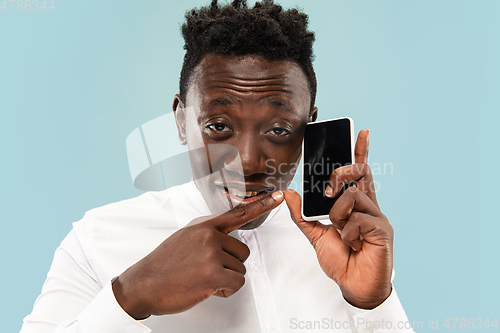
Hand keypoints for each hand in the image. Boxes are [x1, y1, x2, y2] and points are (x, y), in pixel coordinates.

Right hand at [112, 191, 283, 318]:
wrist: (143, 283)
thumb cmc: (163, 264)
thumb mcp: (184, 238)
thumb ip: (207, 234)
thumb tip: (224, 237)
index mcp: (203, 226)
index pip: (238, 213)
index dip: (261, 204)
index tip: (278, 196)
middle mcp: (209, 236)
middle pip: (243, 251)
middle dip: (230, 265)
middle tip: (205, 270)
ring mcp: (211, 253)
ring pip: (240, 269)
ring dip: (225, 279)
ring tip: (200, 278)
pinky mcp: (213, 273)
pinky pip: (236, 282)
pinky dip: (225, 290)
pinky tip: (206, 287)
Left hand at [284, 129, 392, 308]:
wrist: (353, 286)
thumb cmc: (341, 260)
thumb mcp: (315, 234)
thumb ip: (302, 213)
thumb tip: (288, 193)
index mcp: (355, 205)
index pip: (360, 172)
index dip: (361, 151)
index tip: (361, 132)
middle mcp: (368, 206)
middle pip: (359, 172)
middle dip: (340, 174)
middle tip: (327, 192)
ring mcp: (377, 217)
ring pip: (352, 195)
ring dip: (338, 213)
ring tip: (341, 231)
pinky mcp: (382, 230)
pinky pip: (358, 219)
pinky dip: (347, 232)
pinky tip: (352, 244)